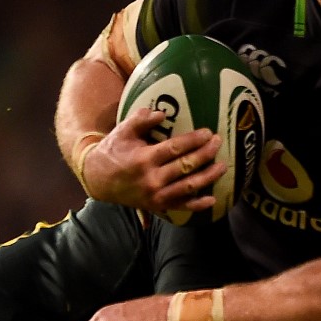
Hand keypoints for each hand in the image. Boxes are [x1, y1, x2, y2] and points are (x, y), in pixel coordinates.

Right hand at [83, 107, 226, 211]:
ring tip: (222, 166)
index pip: (176, 148)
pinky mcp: (157, 205)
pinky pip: (181, 207)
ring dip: (208, 176)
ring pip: (189, 186)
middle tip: (218, 142)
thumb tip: (162, 113)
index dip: (194, 140)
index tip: (208, 132)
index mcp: (144, 158)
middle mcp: (152, 179)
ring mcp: (156, 195)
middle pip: (186, 166)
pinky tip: (212, 199)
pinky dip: (198, 205)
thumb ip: (141, 120)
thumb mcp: (123, 131)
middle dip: (206, 153)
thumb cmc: (113, 150)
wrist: (97, 180)